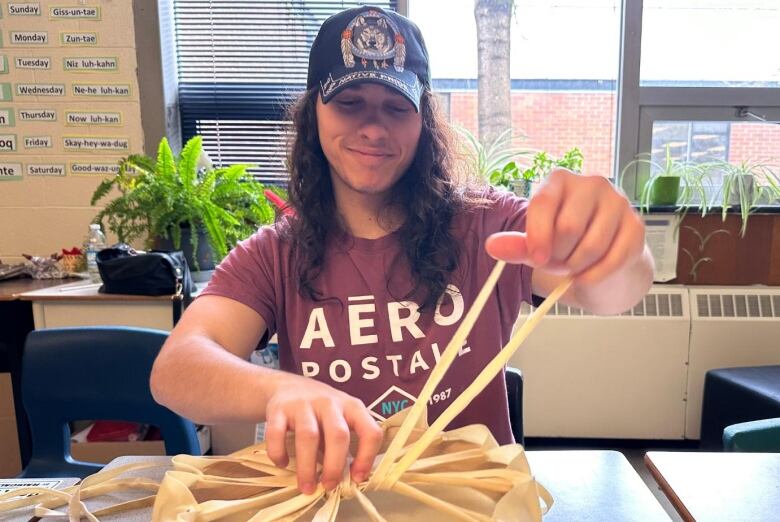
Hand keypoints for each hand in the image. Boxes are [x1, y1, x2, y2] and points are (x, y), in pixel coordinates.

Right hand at [264, 373, 382, 494]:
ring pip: (309, 436)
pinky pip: (277, 433)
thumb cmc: (321, 412)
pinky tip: (282, 464)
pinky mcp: (279, 408)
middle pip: (338, 435)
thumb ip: (344, 446)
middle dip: (334, 466)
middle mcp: (330, 403)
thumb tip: (346, 481)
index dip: (367, 457)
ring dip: (307, 467)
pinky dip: (279, 452)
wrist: (288, 386)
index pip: (370, 431)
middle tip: (328, 486)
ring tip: (306, 487)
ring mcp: (303, 404)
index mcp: (352, 407)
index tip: (356, 478)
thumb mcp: (341, 420)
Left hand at [486, 168, 645, 284]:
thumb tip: (492, 246)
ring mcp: (619, 202)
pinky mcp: (636, 226)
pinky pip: (613, 259)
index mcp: (560, 180)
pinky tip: (588, 274)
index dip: (537, 237)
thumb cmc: (564, 242)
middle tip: (556, 263)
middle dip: (558, 256)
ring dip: (576, 267)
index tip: (536, 259)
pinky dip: (595, 275)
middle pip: (568, 228)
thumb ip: (516, 245)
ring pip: (591, 247)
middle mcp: (592, 183)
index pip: (543, 204)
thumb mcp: (536, 242)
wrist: (603, 255)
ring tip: (572, 266)